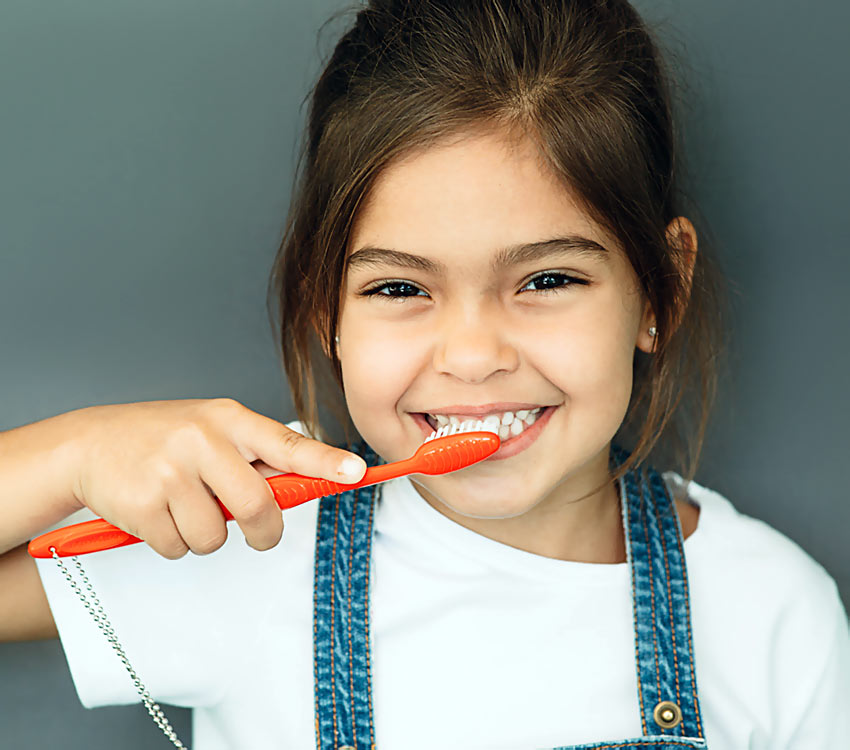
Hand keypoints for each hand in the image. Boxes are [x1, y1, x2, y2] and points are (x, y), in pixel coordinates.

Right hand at [71, 398, 365, 558]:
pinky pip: (178, 548)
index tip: (356, 472)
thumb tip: (301, 487)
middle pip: (258, 506)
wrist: (88, 443)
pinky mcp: (143, 504)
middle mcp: (202, 440)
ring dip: (204, 536)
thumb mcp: (209, 430)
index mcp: (228, 419)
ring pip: (215, 537)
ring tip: (183, 506)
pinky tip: (156, 513)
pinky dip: (172, 542)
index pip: (286, 443)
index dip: (324, 461)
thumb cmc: (162, 440)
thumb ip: (251, 457)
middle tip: (256, 533)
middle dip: (262, 531)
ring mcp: (171, 472)